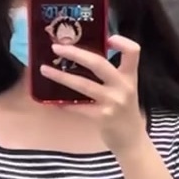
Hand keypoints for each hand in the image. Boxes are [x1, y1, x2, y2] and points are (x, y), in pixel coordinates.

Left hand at [40, 35, 146, 155]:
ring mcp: (113, 102)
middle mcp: (123, 86)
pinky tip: (53, 101)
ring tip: (44, 70)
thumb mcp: (125, 90)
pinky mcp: (103, 117)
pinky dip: (65, 103)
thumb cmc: (124, 111)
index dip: (122, 42)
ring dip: (61, 76)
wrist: (132, 140)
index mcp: (130, 76)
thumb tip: (81, 57)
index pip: (133, 52)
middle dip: (75, 53)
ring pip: (83, 84)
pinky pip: (78, 107)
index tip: (107, 38)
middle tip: (57, 47)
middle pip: (99, 63)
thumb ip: (111, 75)